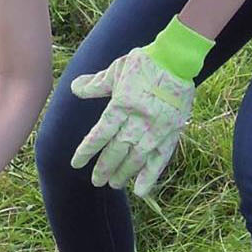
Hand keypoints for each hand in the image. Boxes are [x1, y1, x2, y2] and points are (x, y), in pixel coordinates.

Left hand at [69, 17, 210, 196]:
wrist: (177, 61)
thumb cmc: (144, 63)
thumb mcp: (115, 70)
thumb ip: (95, 84)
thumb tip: (74, 89)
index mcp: (122, 105)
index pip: (100, 134)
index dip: (87, 151)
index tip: (76, 164)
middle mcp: (138, 121)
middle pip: (117, 150)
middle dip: (104, 168)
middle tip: (96, 181)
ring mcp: (157, 129)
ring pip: (137, 158)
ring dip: (124, 173)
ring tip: (114, 184)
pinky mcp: (173, 133)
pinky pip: (161, 159)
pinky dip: (150, 176)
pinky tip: (141, 191)